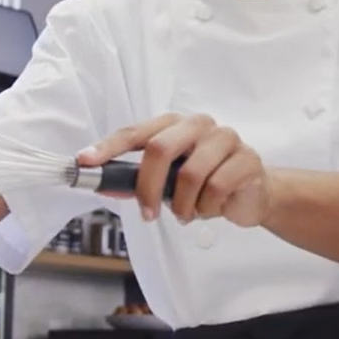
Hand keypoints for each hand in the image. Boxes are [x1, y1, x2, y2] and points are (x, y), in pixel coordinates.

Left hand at [80, 113, 271, 226]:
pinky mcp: (247, 158)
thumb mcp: (169, 184)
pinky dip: (206, 208)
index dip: (108, 147)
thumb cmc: (206, 184)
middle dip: (147, 187)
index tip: (85, 162)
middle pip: (160, 148)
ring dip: (182, 205)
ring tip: (185, 214)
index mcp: (174, 125)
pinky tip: (208, 209)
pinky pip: (217, 187)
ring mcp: (225, 138)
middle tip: (146, 214)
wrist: (253, 194)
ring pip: (190, 174)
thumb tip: (104, 186)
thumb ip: (137, 183)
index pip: (135, 132)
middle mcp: (198, 125)